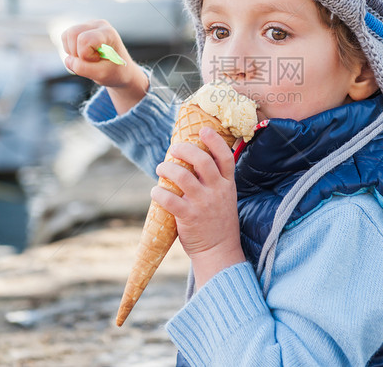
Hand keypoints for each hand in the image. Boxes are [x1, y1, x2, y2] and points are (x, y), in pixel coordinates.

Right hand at [61, 20, 148, 113]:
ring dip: (72, 51)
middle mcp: (99, 25)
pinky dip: (70, 49)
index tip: (98, 60)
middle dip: (75, 52)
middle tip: (89, 61)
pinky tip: (82, 54)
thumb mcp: (101, 75)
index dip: (85, 55)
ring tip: (86, 58)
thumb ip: (83, 69)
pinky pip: (66, 37)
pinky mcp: (82, 29)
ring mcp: (90, 25)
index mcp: (108, 33)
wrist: (120, 70)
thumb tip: (68, 60)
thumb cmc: (115, 71)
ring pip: (67, 35)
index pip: (84, 40)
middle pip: (72, 33)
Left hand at [151, 127, 245, 286]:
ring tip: (160, 169)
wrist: (219, 252)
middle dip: (185, 150)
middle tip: (173, 149)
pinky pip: (170, 200)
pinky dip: (158, 193)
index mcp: (227, 185)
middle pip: (202, 161)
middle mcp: (217, 191)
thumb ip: (213, 180)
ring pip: (183, 177)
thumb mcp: (224, 198)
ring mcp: (204, 204)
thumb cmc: (218, 223)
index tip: (203, 130)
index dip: (215, 141)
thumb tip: (193, 159)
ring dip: (167, 169)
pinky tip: (155, 192)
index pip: (226, 157)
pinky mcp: (189, 217)